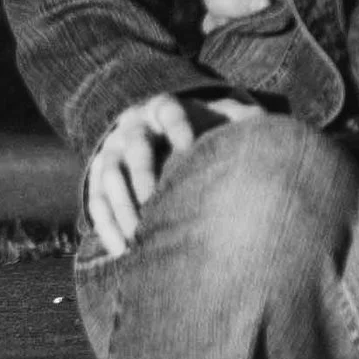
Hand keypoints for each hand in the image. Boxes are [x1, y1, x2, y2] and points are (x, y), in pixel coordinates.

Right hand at [81, 92, 258, 255]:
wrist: (164, 137)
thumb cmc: (202, 130)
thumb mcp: (221, 119)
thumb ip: (242, 119)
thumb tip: (263, 124)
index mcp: (163, 107)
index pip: (168, 109)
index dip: (177, 126)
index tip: (190, 148)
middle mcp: (133, 126)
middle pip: (134, 147)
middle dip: (143, 174)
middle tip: (154, 203)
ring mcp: (112, 152)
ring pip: (109, 177)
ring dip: (121, 208)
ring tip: (138, 236)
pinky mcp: (99, 179)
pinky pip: (95, 201)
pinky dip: (106, 227)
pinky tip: (120, 251)